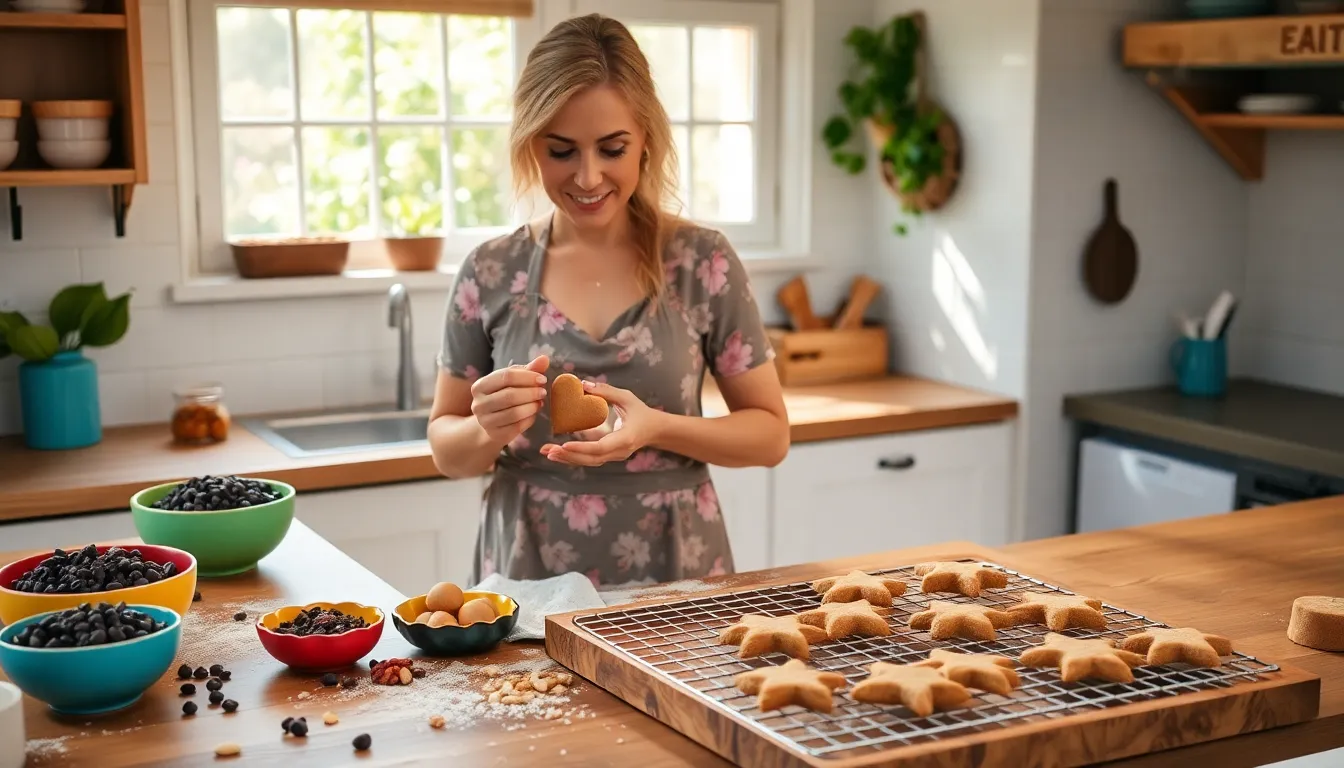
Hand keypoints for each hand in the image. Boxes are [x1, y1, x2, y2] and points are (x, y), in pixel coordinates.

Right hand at [470, 355, 548, 446]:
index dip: (527, 376)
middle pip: (510, 395)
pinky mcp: (495, 435)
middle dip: (531, 392)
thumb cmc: (504, 396)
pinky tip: (533, 413)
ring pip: (514, 412)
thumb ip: (528, 369)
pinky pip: (518, 427)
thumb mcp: (513, 381)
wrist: (492, 424)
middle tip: (543, 392)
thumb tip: (544, 358)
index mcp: (480, 386)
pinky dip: (529, 419)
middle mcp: (478, 404)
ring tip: (540, 402)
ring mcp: (485, 421)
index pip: (506, 376)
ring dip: (532, 406)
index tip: (542, 378)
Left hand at [541, 381, 660, 466]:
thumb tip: (583, 385)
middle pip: (591, 458)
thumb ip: (607, 391)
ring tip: (547, 452)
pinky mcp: (608, 457)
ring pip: (588, 462)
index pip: (601, 447)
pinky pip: (589, 459)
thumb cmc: (641, 412)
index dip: (582, 447)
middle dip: (569, 455)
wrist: (655, 430)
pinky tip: (557, 453)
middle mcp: (619, 451)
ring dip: (567, 458)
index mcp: (626, 438)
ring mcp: (614, 456)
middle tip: (548, 450)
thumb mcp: (627, 398)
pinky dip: (573, 457)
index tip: (564, 444)